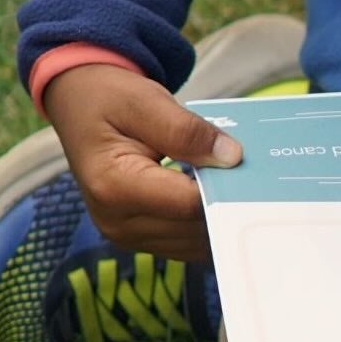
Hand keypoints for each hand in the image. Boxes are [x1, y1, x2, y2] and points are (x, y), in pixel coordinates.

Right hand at [42, 64, 242, 262]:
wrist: (80, 103)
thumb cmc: (110, 98)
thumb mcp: (147, 102)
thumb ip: (187, 131)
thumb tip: (232, 158)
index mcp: (114, 187)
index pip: (187, 204)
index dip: (225, 189)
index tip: (256, 173)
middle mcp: (116, 221)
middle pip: (192, 229)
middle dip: (226, 205)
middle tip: (260, 181)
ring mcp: (124, 234)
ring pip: (191, 243)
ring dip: (218, 218)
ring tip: (242, 187)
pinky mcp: (135, 235)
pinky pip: (182, 241)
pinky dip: (204, 223)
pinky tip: (221, 197)